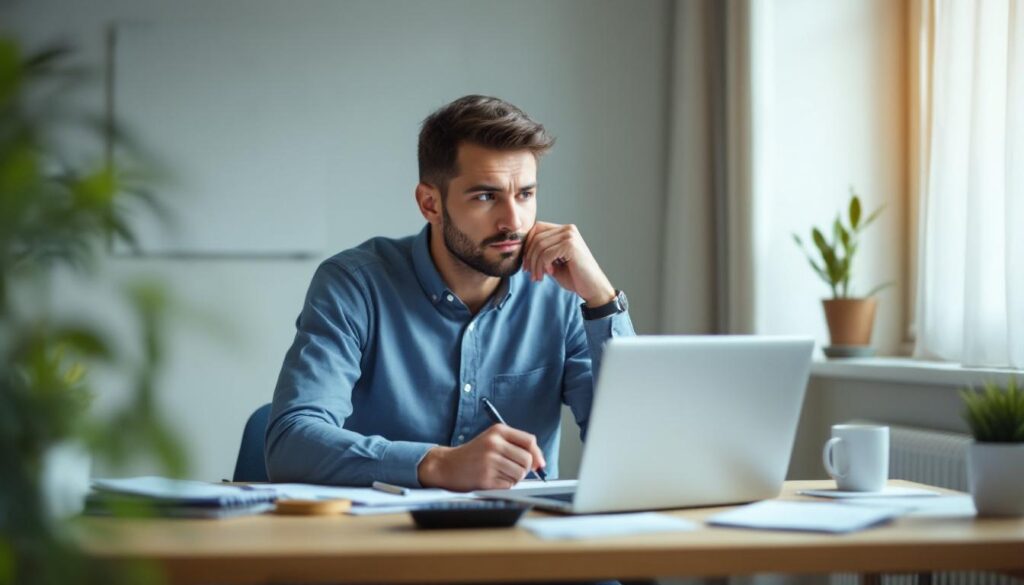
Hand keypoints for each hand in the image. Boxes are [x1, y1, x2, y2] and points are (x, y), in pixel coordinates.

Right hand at [417, 424, 546, 490]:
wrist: (447, 465)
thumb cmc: (474, 454)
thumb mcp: (492, 440)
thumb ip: (515, 446)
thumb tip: (539, 462)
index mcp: (498, 431)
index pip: (529, 441)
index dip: (537, 454)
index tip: (538, 464)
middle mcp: (494, 444)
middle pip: (527, 459)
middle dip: (525, 469)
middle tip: (513, 470)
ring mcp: (489, 461)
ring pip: (519, 474)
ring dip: (515, 478)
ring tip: (501, 474)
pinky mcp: (485, 477)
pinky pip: (508, 484)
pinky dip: (505, 485)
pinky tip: (493, 479)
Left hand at [522, 221, 616, 305]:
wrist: (593, 288)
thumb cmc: (575, 277)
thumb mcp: (553, 262)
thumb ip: (541, 253)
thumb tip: (523, 251)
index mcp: (564, 231)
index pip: (537, 229)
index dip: (528, 246)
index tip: (526, 264)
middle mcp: (568, 229)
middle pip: (536, 237)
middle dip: (529, 257)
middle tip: (529, 273)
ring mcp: (570, 236)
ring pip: (539, 246)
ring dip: (535, 265)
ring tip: (538, 277)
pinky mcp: (570, 245)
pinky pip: (546, 254)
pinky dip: (543, 266)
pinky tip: (550, 273)